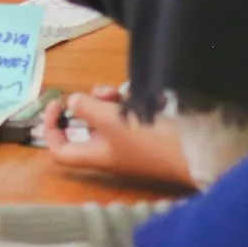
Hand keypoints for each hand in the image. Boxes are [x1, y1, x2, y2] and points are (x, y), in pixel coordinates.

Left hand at [40, 89, 195, 187]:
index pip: (60, 152)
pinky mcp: (147, 134)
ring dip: (109, 101)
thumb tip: (72, 102)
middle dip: (89, 104)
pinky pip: (128, 116)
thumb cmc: (148, 138)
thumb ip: (87, 108)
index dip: (51, 129)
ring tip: (119, 91)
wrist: (196, 149)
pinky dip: (128, 104)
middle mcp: (109, 152)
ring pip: (107, 118)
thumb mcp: (111, 120)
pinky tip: (136, 94)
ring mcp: (129, 143)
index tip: (57, 104)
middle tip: (100, 92)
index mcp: (95, 155)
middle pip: (86, 128)